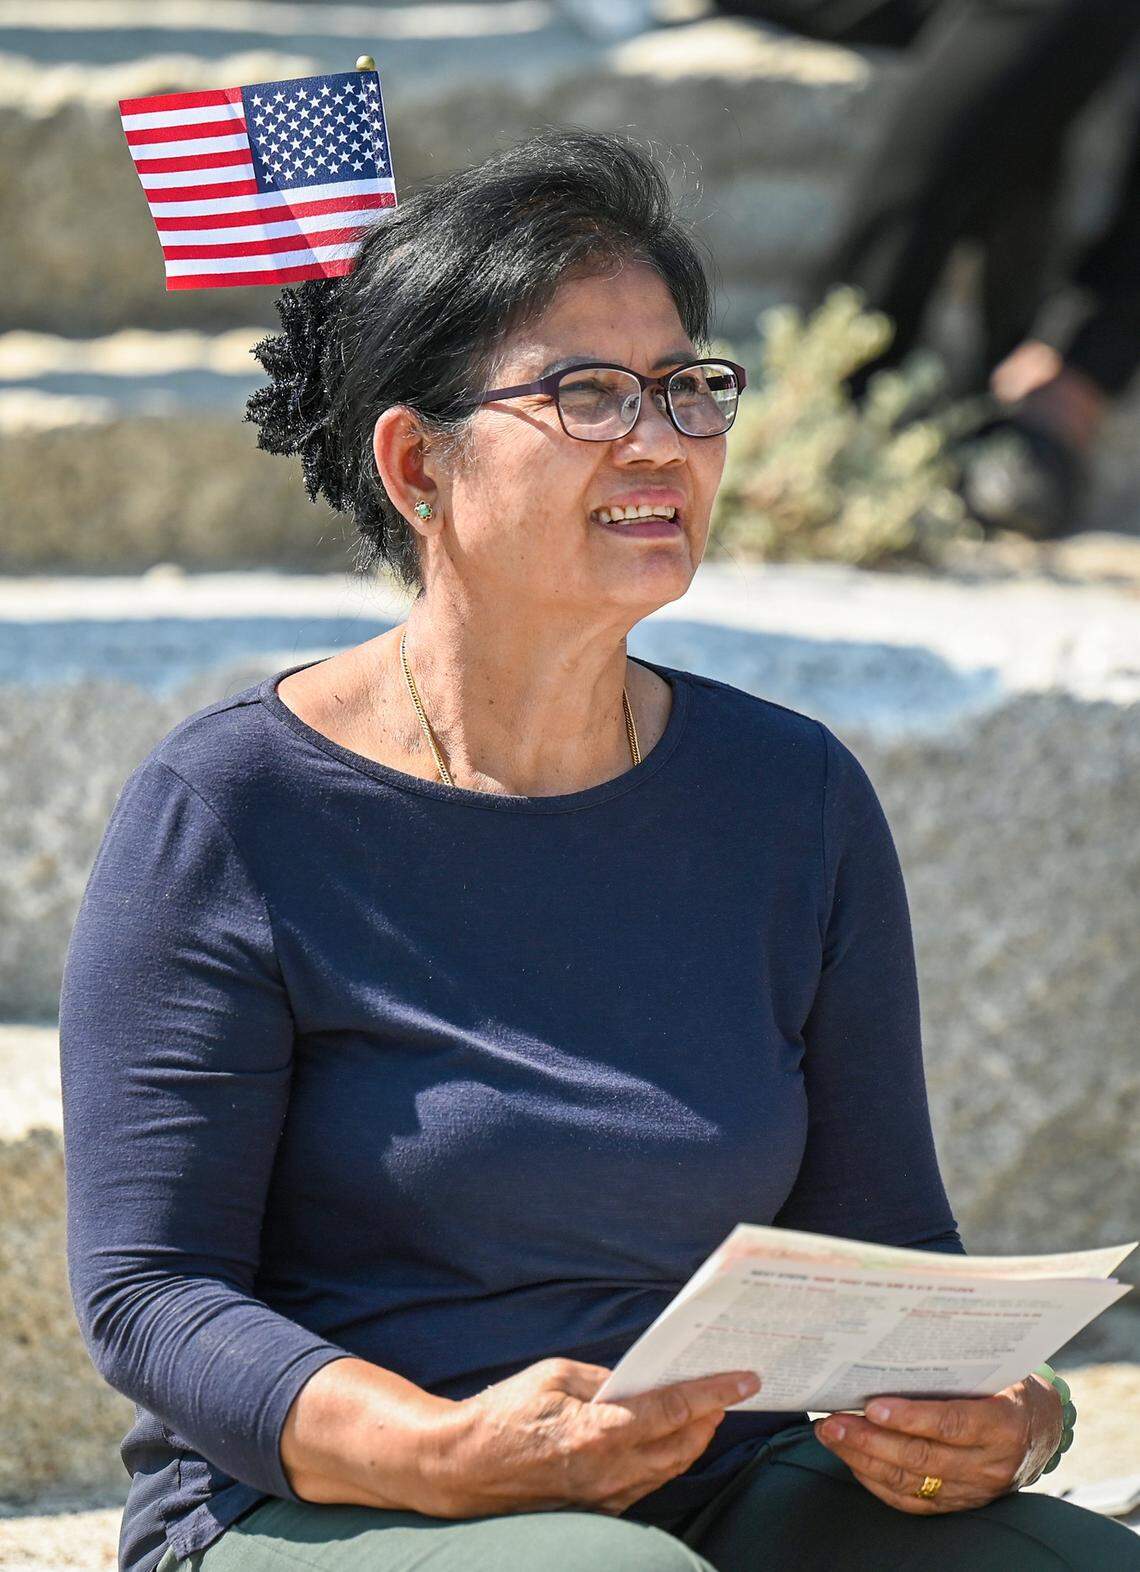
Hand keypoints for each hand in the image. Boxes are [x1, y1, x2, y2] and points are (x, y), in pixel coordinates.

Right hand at [428, 1357, 761, 1516]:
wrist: (465, 1467)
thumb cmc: (505, 1412)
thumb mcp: (555, 1375)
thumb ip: (606, 1378)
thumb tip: (643, 1380)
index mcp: (600, 1431)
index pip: (675, 1409)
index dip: (715, 1392)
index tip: (745, 1379)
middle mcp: (610, 1470)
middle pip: (684, 1445)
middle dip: (712, 1417)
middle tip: (729, 1390)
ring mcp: (606, 1495)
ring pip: (670, 1468)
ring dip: (694, 1440)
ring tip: (707, 1411)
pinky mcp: (598, 1508)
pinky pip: (648, 1483)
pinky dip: (668, 1459)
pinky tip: (671, 1439)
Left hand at [812, 1374, 1062, 1513]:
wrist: (1042, 1430)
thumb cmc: (1008, 1386)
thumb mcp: (997, 1368)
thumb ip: (958, 1363)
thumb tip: (898, 1342)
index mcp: (1003, 1425)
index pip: (951, 1424)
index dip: (910, 1417)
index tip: (872, 1406)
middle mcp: (990, 1465)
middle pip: (922, 1457)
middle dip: (869, 1440)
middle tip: (831, 1421)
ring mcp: (974, 1490)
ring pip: (910, 1481)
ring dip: (863, 1460)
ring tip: (831, 1436)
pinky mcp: (958, 1504)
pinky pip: (912, 1502)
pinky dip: (877, 1482)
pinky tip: (852, 1460)